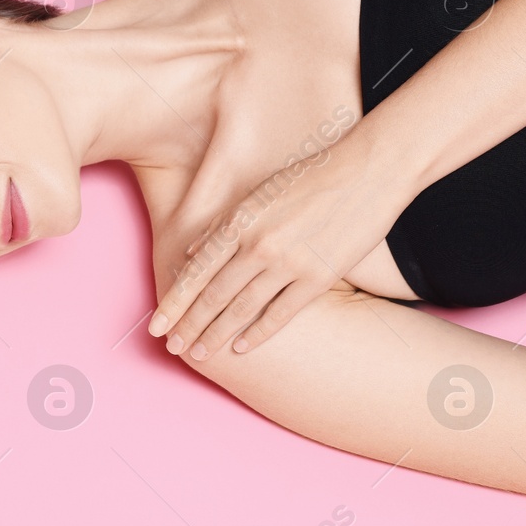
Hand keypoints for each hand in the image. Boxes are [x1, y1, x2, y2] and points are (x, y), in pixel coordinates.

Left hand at [147, 134, 410, 358]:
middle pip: (213, 295)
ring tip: (200, 353)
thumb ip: (224, 224)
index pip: (195, 271)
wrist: (369, 171)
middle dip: (189, 325)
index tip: (156, 325)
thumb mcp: (259, 192)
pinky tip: (242, 347)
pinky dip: (259, 333)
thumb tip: (192, 252)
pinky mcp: (318, 277)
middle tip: (172, 348)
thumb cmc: (313, 176)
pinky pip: (281, 313)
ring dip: (217, 334)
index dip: (173, 302)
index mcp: (239, 222)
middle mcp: (257, 245)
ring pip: (242, 309)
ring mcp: (288, 264)